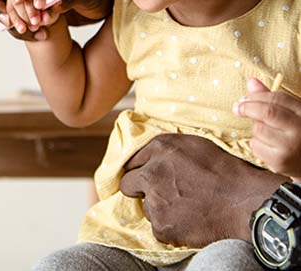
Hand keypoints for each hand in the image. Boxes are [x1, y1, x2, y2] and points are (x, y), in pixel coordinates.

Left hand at [119, 134, 285, 247]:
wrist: (243, 202)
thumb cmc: (222, 170)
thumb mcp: (192, 144)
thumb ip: (163, 148)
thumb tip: (146, 154)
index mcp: (159, 149)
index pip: (131, 160)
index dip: (140, 169)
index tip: (146, 175)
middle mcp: (151, 173)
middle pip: (128, 184)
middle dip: (140, 188)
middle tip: (161, 192)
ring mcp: (155, 202)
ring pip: (146, 207)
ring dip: (158, 207)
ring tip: (183, 205)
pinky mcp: (162, 227)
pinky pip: (158, 227)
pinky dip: (169, 226)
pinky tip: (188, 219)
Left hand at [234, 77, 300, 180]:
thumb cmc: (294, 133)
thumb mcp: (288, 113)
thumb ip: (270, 98)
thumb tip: (251, 81)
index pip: (277, 98)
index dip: (256, 96)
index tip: (243, 98)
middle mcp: (300, 129)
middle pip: (267, 112)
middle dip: (248, 107)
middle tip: (237, 108)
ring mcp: (291, 146)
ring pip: (259, 129)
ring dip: (255, 129)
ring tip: (265, 133)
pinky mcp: (280, 161)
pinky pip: (256, 146)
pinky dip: (256, 144)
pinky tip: (267, 147)